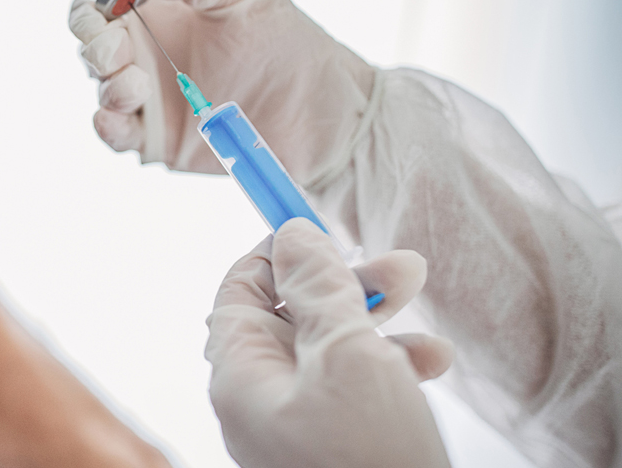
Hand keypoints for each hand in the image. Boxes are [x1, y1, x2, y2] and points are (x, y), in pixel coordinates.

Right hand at [69, 0, 375, 179]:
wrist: (328, 116)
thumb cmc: (291, 46)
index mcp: (162, 7)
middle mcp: (149, 49)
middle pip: (91, 37)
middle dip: (92, 39)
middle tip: (117, 47)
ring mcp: (150, 95)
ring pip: (99, 83)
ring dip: (105, 81)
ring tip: (137, 84)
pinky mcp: (157, 139)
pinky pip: (114, 131)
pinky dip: (107, 123)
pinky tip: (120, 116)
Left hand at [205, 218, 452, 467]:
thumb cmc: (368, 455)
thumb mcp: (345, 353)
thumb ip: (317, 290)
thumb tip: (292, 235)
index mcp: (241, 373)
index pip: (240, 291)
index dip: (278, 253)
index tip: (320, 226)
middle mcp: (260, 399)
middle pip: (289, 315)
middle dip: (344, 282)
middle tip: (402, 265)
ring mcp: (296, 426)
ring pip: (329, 348)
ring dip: (376, 318)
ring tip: (423, 299)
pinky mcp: (334, 448)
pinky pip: (353, 390)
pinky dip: (390, 366)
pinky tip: (433, 361)